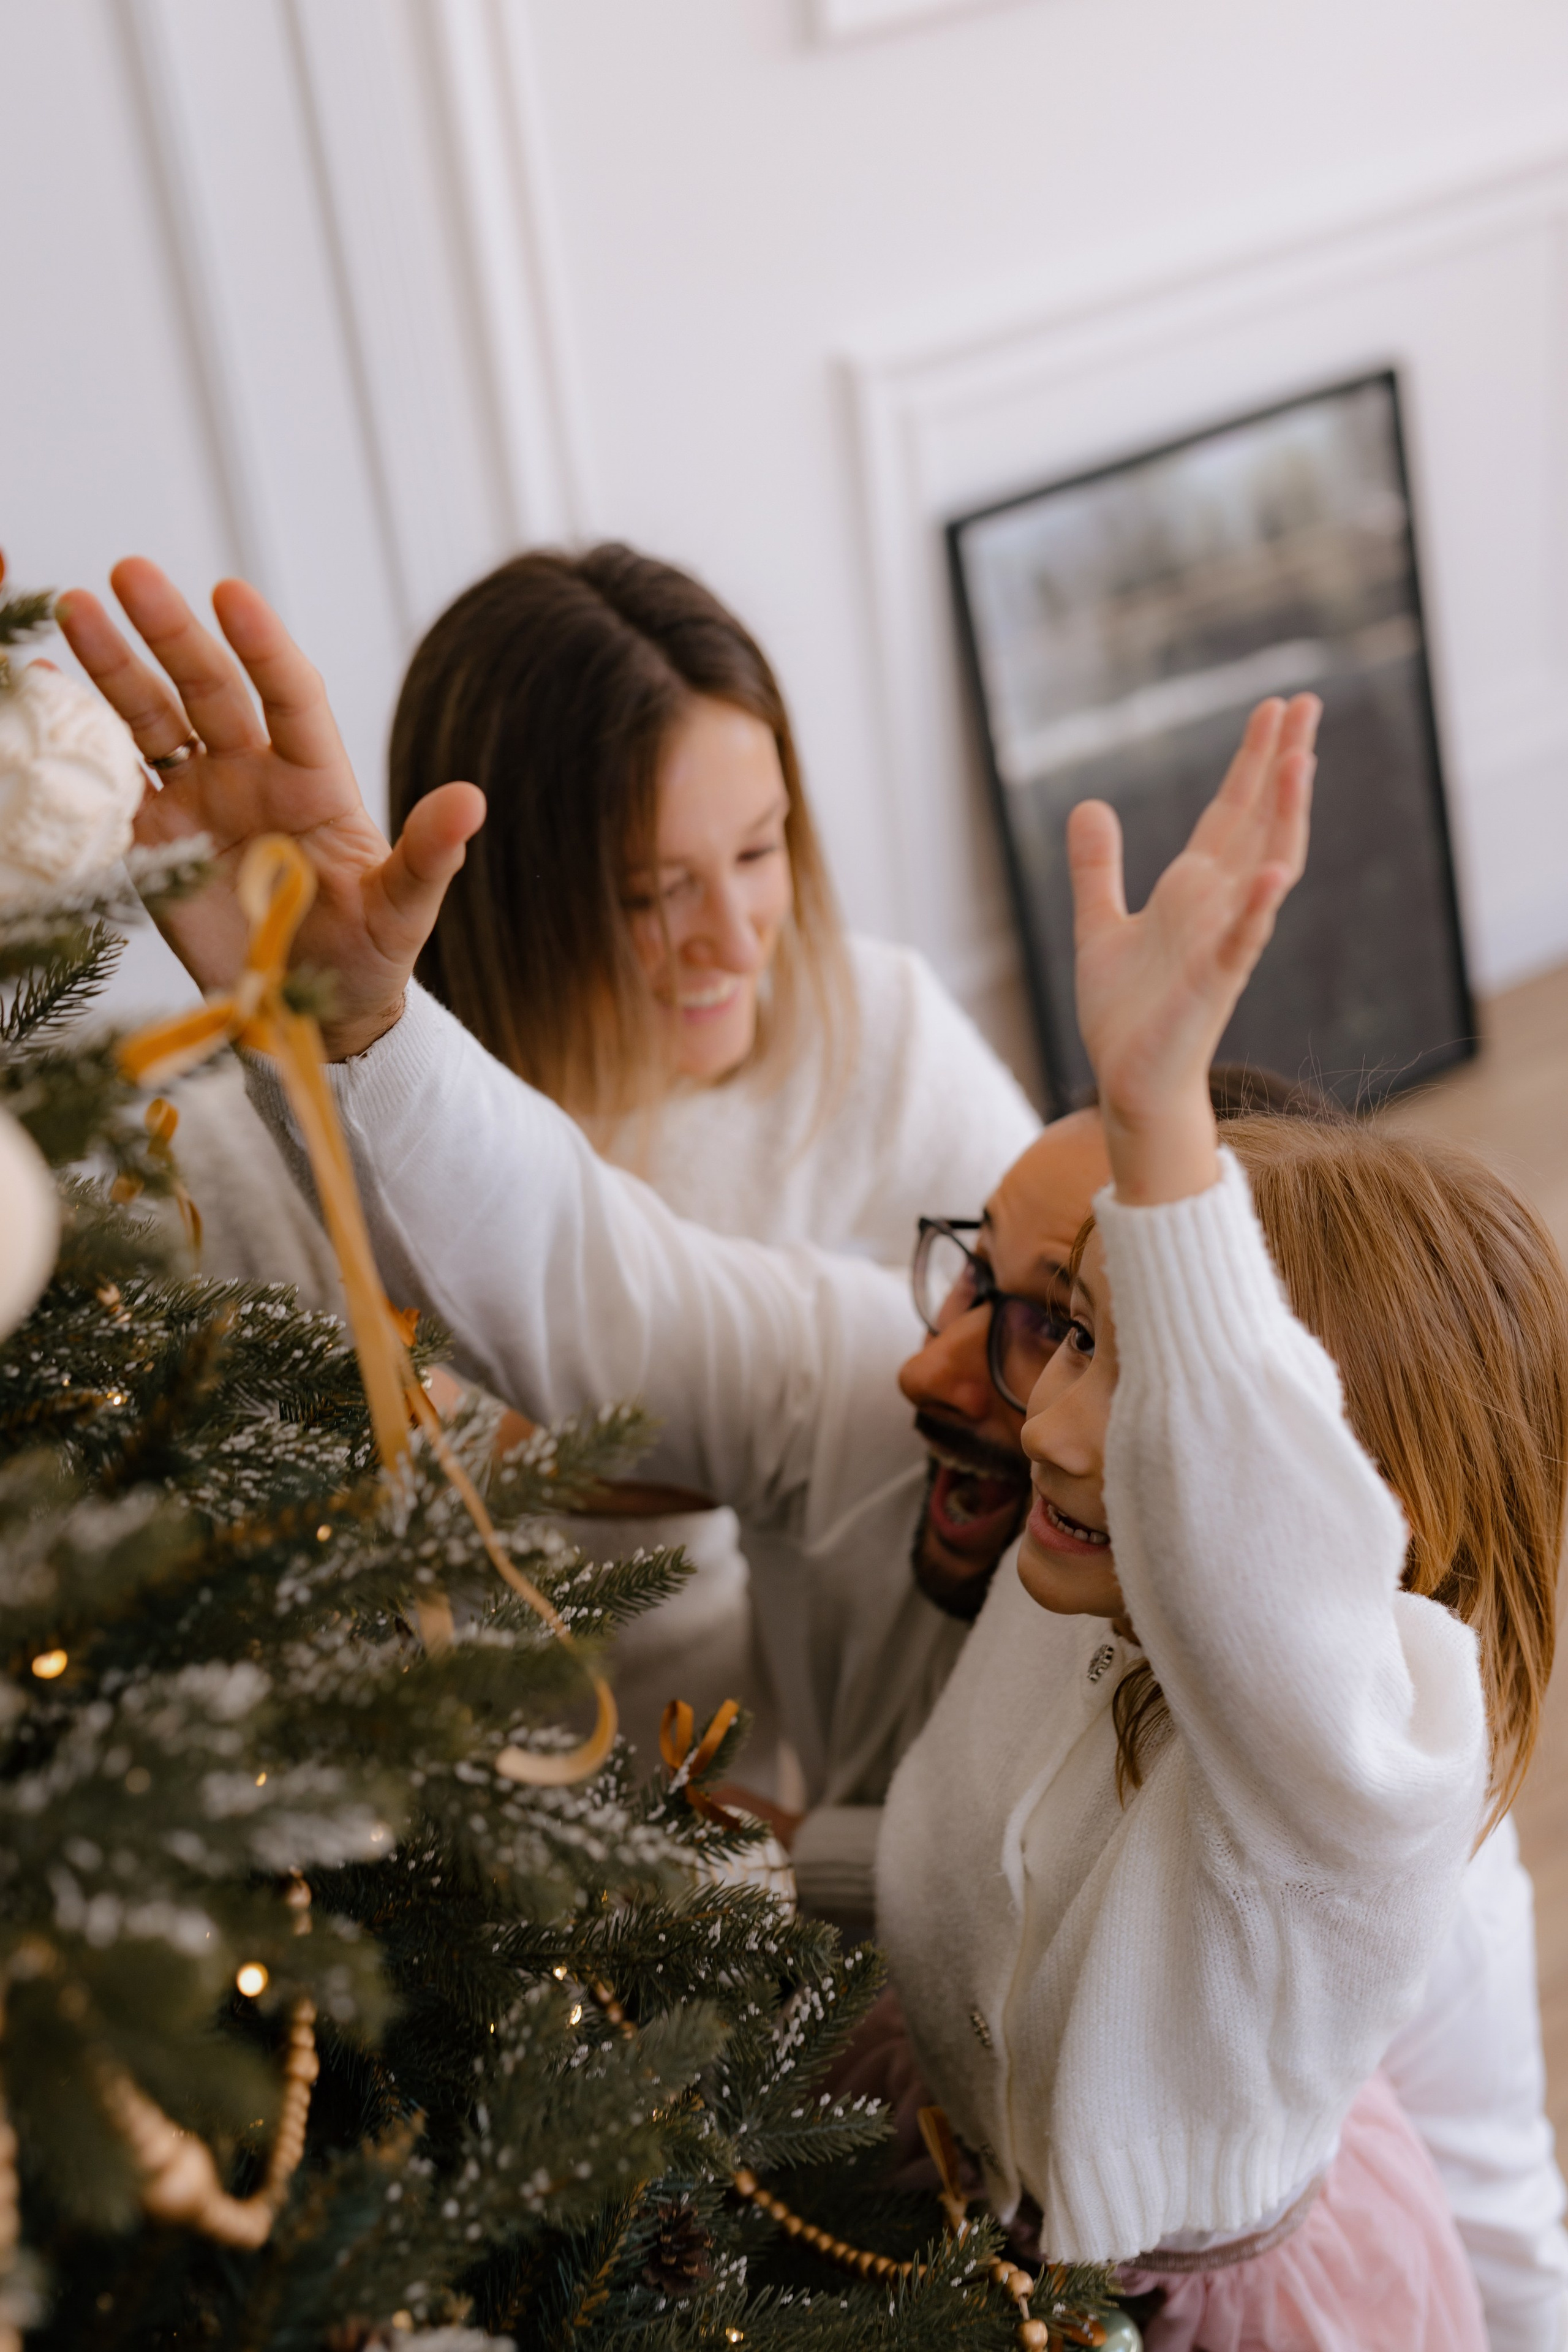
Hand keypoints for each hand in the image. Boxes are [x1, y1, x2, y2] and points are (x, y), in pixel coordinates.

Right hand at [55, 560, 485, 1058]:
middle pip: (207, 689)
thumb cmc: (367, 958)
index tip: (231, 595)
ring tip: (73, 611)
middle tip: (127, 573)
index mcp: (313, 780)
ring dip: (113, 668)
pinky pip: (112, 788)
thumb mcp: (404, 911)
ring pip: (151, 720)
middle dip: (169, 632)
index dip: (262, 647)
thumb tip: (472, 801)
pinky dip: (79, 745)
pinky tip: (45, 696)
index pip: (288, 695)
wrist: (312, 1014)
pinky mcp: (154, 845)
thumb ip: (429, 855)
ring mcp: (198, 804)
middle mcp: (251, 776)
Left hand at [1068, 693, 1317, 1205]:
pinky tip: (1270, 875)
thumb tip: (1089, 804)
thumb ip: (1097, 868)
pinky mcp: (1211, 985)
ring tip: (1300, 761)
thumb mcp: (1097, 925)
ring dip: (1283, 818)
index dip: (1251, 759)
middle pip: (1259, 822)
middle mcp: (1217, 907)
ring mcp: (1222, 943)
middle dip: (1282, 764)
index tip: (1274, 707)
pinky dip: (1255, 910)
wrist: (1126, 1081)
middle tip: (1307, 701)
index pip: (1231, 811)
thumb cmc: (1124, 1013)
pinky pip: (1241, 943)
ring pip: (1265, 870)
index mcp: (1192, 890)